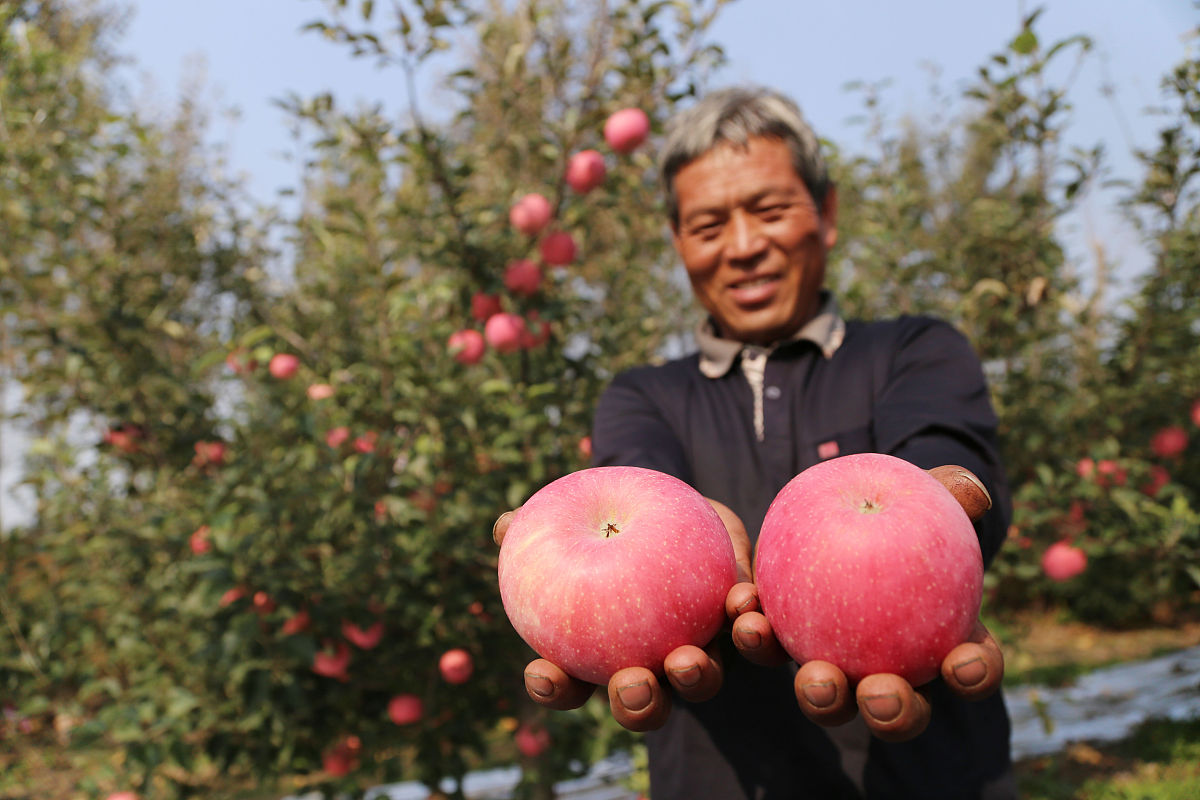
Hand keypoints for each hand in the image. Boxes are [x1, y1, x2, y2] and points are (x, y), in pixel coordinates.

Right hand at [492, 497, 752, 731]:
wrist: (684, 507)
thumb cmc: (615, 519)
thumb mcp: (581, 515)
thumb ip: (542, 524)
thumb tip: (504, 523)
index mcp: (603, 651)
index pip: (571, 683)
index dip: (555, 687)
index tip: (542, 671)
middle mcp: (653, 664)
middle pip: (642, 703)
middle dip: (636, 705)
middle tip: (632, 684)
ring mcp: (702, 653)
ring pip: (700, 682)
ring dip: (694, 678)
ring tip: (687, 662)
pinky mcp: (746, 630)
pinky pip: (753, 641)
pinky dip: (751, 630)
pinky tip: (744, 605)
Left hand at [728, 465, 1005, 741]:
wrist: (829, 505)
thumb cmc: (896, 505)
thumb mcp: (925, 493)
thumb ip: (950, 490)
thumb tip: (974, 493)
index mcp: (941, 641)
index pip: (970, 668)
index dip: (975, 674)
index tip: (963, 664)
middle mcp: (886, 670)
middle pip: (896, 710)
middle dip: (893, 714)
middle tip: (879, 694)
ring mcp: (830, 664)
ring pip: (828, 699)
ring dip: (822, 698)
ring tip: (815, 680)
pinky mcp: (777, 641)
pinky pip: (766, 645)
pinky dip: (757, 635)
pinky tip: (747, 615)